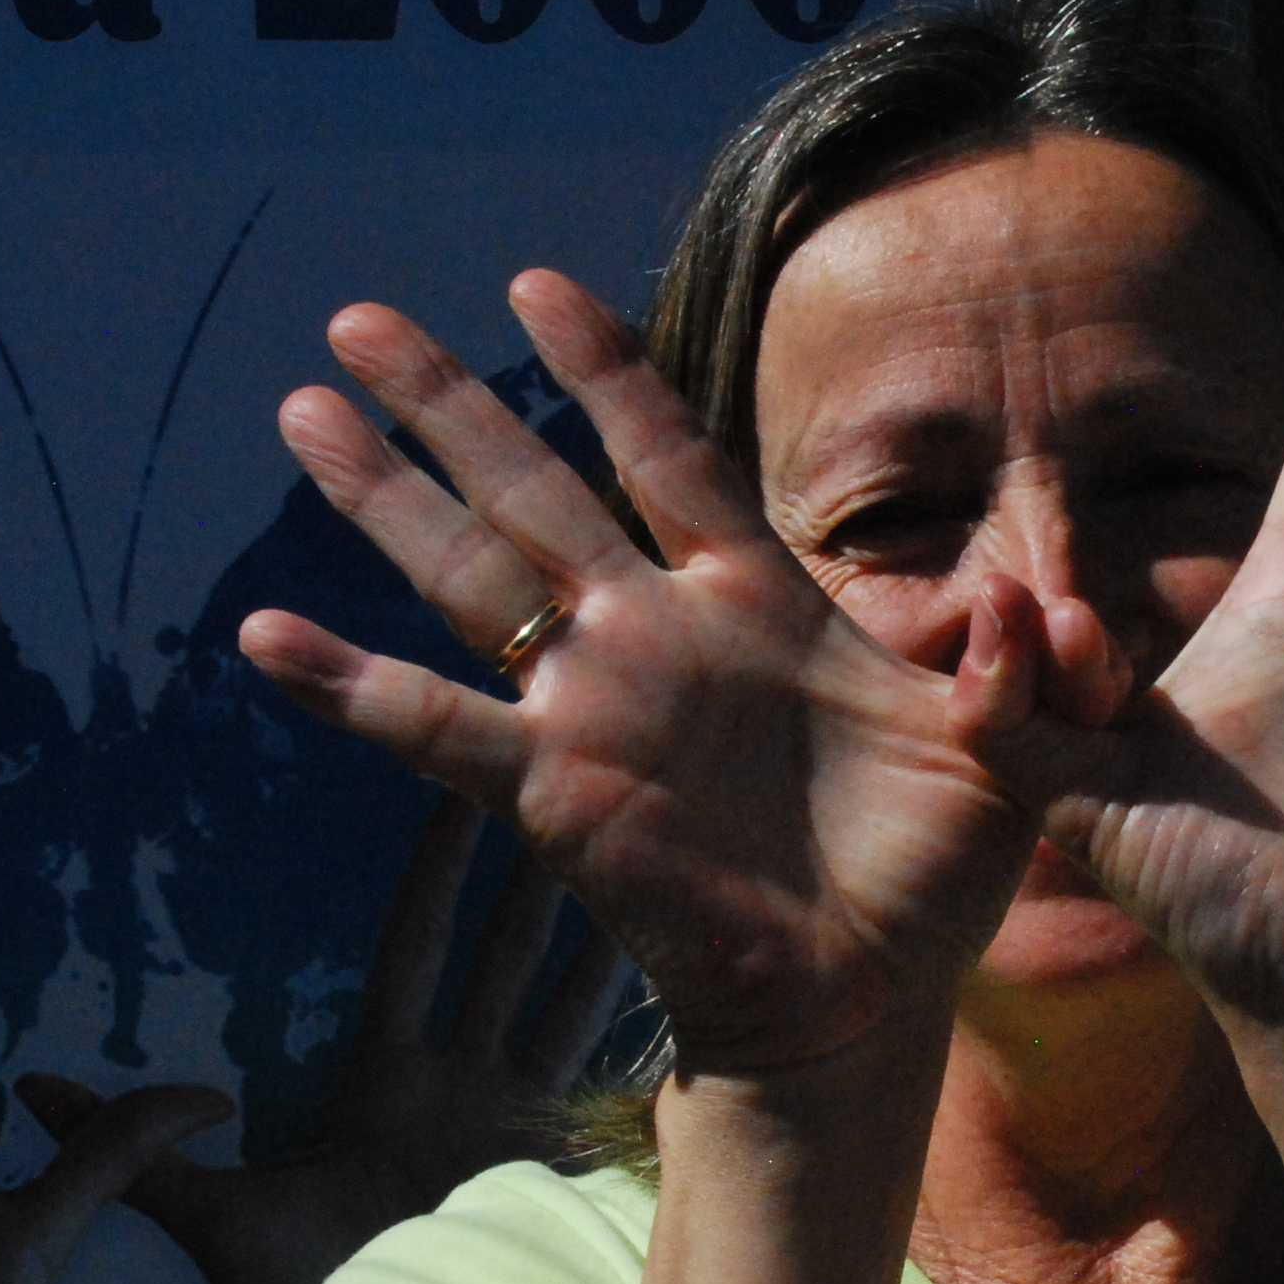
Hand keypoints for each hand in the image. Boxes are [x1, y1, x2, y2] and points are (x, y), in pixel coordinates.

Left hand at [16, 794, 629, 1283]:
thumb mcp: (210, 1215)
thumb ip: (137, 1148)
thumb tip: (27, 1088)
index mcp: (384, 1076)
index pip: (413, 944)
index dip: (434, 868)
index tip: (448, 785)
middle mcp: (462, 1082)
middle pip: (503, 947)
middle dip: (532, 866)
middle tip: (565, 773)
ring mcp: (521, 1119)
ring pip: (569, 994)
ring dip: (599, 923)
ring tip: (635, 844)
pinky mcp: (564, 1164)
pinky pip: (616, 1076)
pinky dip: (653, 1023)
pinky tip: (692, 965)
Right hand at [238, 282, 1032, 1076]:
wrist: (873, 998)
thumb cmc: (935, 877)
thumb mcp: (1012, 758)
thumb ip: (1018, 672)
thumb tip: (1020, 601)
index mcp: (759, 601)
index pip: (669, 452)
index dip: (606, 368)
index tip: (536, 285)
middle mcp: (659, 635)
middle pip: (535, 485)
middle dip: (450, 401)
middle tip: (357, 316)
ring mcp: (598, 707)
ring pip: (470, 574)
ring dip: (384, 496)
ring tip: (301, 410)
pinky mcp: (561, 793)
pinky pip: (438, 730)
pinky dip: (351, 686)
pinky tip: (263, 637)